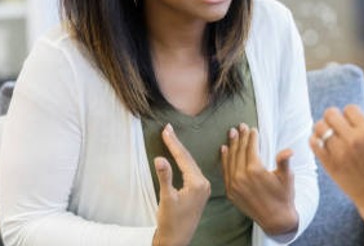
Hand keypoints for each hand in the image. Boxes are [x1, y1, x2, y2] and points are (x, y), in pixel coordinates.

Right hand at [153, 124, 211, 245]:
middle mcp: (203, 183)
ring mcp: (203, 188)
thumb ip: (164, 177)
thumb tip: (160, 158)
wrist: (177, 240)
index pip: (184, 158)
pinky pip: (192, 171)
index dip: (174, 143)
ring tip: (172, 138)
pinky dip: (184, 162)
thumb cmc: (171, 222)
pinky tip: (180, 156)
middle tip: (168, 129)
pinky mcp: (199, 192)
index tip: (166, 129)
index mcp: (198, 183)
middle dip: (177, 144)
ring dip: (181, 152)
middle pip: (189, 159)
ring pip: (191, 164)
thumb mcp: (166, 198)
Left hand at [221, 123, 298, 235]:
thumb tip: (288, 150)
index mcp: (255, 170)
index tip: (252, 128)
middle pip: (239, 151)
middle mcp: (241, 176)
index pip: (251, 148)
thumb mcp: (287, 178)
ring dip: (231, 145)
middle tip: (240, 125)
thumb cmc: (283, 197)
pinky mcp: (230, 192)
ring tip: (232, 133)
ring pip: (230, 159)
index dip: (252, 137)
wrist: (275, 220)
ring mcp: (234, 185)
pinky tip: (224, 149)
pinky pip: (225, 171)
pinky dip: (224, 159)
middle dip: (240, 137)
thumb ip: (284, 162)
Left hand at [310, 105, 363, 216]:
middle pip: (331, 113)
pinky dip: (315, 141)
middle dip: (333, 118)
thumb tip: (352, 121)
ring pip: (319, 126)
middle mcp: (353, 139)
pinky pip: (313, 143)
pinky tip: (321, 144)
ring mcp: (339, 152)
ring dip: (322, 128)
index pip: (350, 108)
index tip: (351, 123)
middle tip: (336, 127)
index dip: (349, 114)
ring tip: (327, 135)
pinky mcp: (329, 164)